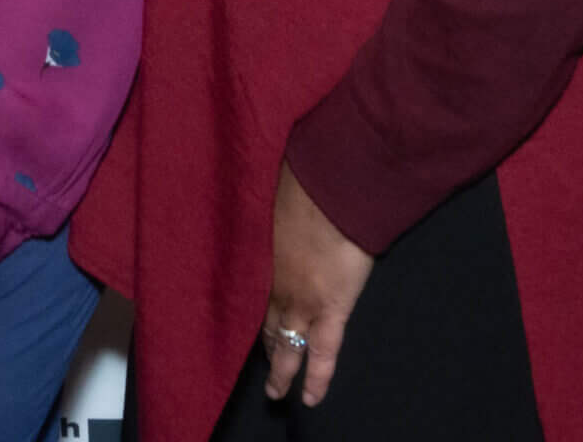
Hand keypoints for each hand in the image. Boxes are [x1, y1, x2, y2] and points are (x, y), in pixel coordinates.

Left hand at [262, 160, 373, 407]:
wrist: (332, 189)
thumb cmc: (307, 185)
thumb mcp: (280, 199)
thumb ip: (278, 212)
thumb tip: (279, 198)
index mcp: (263, 257)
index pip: (255, 295)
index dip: (254, 314)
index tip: (250, 328)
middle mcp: (276, 283)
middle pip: (266, 323)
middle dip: (264, 347)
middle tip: (259, 369)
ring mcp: (301, 300)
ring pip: (286, 344)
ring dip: (281, 369)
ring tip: (276, 392)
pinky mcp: (331, 308)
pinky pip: (323, 353)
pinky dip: (317, 378)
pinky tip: (310, 399)